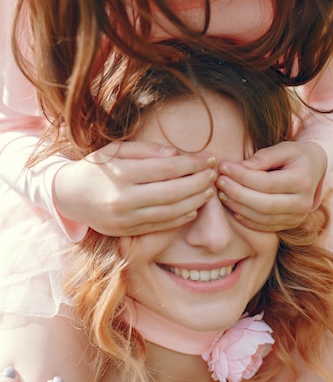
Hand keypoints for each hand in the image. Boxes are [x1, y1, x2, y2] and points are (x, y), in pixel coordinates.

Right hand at [54, 140, 216, 235]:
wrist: (69, 196)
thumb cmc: (96, 168)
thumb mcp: (115, 151)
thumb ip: (146, 150)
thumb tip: (176, 155)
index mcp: (122, 174)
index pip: (167, 169)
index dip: (193, 164)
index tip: (210, 158)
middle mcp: (123, 198)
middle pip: (173, 192)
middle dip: (199, 182)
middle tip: (215, 173)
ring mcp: (125, 219)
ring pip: (170, 212)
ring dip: (195, 201)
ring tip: (210, 189)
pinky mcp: (127, 232)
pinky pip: (160, 226)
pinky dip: (180, 219)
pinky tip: (194, 209)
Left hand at [216, 141, 326, 230]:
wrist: (314, 169)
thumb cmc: (295, 155)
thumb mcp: (284, 148)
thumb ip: (264, 156)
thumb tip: (243, 168)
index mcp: (302, 180)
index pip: (266, 182)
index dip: (242, 177)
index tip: (224, 167)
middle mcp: (303, 203)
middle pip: (264, 204)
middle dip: (237, 193)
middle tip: (220, 182)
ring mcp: (298, 217)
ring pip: (262, 217)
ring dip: (238, 207)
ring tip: (223, 193)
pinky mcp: (291, 224)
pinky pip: (265, 227)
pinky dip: (247, 219)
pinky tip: (233, 207)